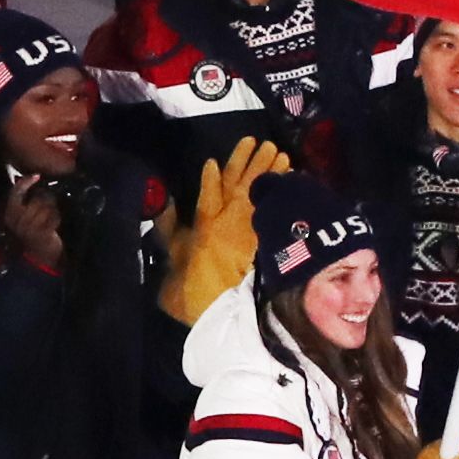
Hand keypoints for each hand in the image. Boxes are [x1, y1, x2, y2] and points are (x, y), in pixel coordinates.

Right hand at [4, 176, 64, 269]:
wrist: (40, 258)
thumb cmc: (34, 233)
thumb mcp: (25, 217)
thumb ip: (26, 200)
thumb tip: (31, 179)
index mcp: (10, 215)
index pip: (15, 193)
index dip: (25, 182)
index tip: (37, 176)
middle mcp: (17, 221)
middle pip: (36, 199)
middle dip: (46, 200)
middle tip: (50, 206)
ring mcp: (28, 228)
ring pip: (46, 207)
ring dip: (53, 210)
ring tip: (51, 218)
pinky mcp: (41, 234)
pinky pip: (53, 217)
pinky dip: (57, 218)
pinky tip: (55, 225)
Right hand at [156, 136, 289, 320]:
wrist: (230, 315)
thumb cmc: (197, 294)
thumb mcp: (175, 265)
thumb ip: (171, 235)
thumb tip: (166, 209)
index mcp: (204, 227)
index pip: (208, 195)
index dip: (210, 179)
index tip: (212, 161)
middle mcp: (230, 222)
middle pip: (240, 187)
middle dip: (249, 163)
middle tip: (262, 142)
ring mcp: (253, 230)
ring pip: (262, 194)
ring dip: (270, 172)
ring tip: (280, 154)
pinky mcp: (271, 240)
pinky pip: (279, 211)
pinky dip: (285, 196)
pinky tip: (293, 182)